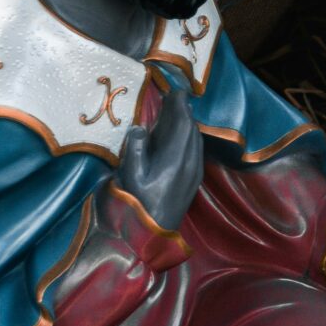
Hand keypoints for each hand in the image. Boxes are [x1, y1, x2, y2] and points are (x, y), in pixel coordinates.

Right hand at [114, 83, 202, 228]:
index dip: (180, 106)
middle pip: (190, 130)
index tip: (176, 91)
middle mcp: (191, 162)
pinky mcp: (193, 180)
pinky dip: (187, 138)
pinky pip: (194, 151)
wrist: (155, 234)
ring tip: (175, 113)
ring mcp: (194, 171)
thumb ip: (135, 150)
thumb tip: (140, 128)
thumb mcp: (131, 176)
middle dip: (183, 112)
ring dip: (186, 125)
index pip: (183, 124)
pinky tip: (177, 138)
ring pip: (194, 141)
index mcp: (176, 157)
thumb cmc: (138, 205)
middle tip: (174, 97)